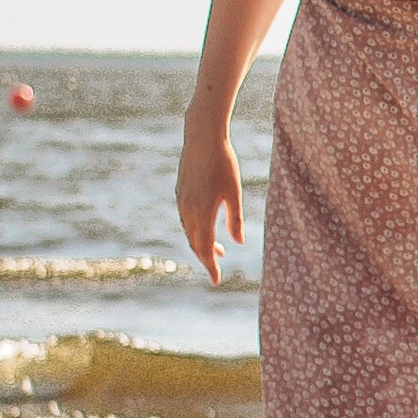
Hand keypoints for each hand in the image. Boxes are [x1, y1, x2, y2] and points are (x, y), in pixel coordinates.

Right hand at [176, 116, 243, 284]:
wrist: (202, 136)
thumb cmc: (223, 163)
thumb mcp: (234, 193)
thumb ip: (235, 220)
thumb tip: (238, 242)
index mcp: (202, 213)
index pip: (205, 249)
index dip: (210, 267)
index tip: (217, 281)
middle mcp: (187, 210)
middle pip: (194, 243)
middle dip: (206, 258)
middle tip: (218, 266)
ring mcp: (181, 200)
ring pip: (188, 231)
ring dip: (200, 243)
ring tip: (217, 249)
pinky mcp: (180, 191)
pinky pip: (184, 219)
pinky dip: (194, 230)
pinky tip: (205, 227)